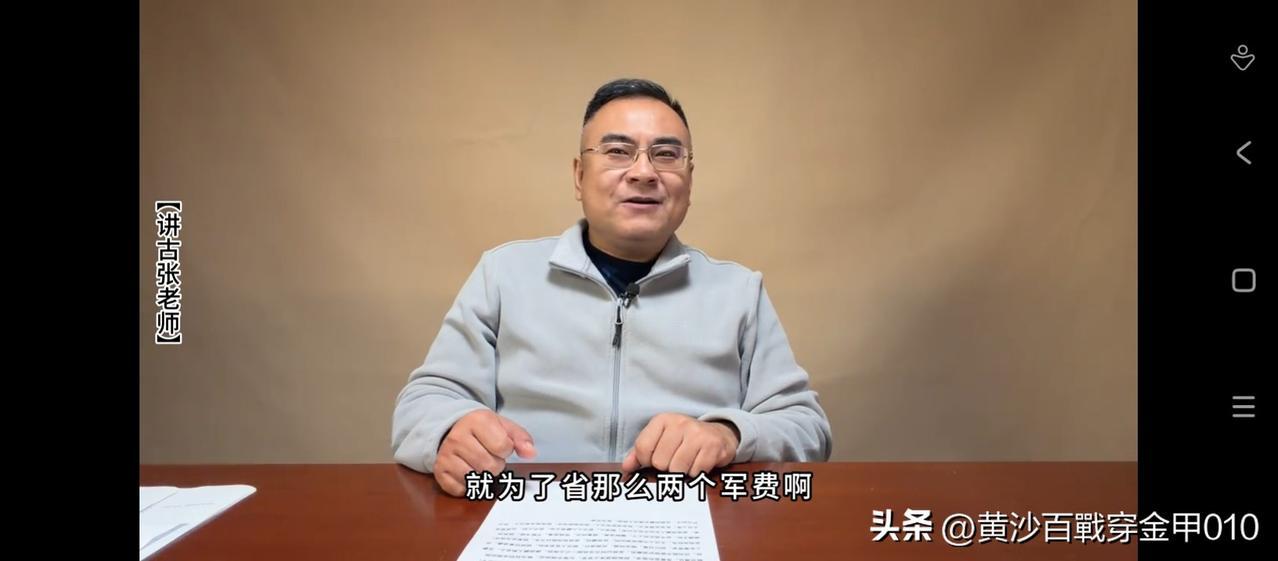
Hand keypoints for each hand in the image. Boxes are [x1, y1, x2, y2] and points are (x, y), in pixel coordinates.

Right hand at [433, 409, 536, 496]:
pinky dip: (467, 486)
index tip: (500, 446)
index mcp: (477, 421)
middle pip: (490, 466)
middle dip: (496, 465)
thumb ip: (520, 438)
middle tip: (489, 456)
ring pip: (475, 478)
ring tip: (479, 464)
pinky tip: (467, 472)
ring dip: (482, 476)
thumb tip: (531, 453)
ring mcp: (446, 454)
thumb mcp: (503, 426)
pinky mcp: (439, 470)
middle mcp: (458, 436)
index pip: (503, 447)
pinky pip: (459, 489)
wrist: (451, 428)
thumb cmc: (482, 430)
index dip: (506, 450)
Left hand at [621, 413, 739, 477]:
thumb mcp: (661, 439)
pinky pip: (695, 472)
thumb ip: (641, 452)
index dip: (646, 461)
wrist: (719, 435)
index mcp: (663, 420)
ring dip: (681, 473)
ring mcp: (698, 434)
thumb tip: (626, 467)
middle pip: (660, 462)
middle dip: (666, 468)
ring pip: (677, 469)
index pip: (643, 448)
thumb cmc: (685, 440)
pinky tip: (699, 464)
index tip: (654, 460)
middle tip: (675, 460)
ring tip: (687, 463)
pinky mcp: (713, 446)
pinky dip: (696, 474)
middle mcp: (680, 423)